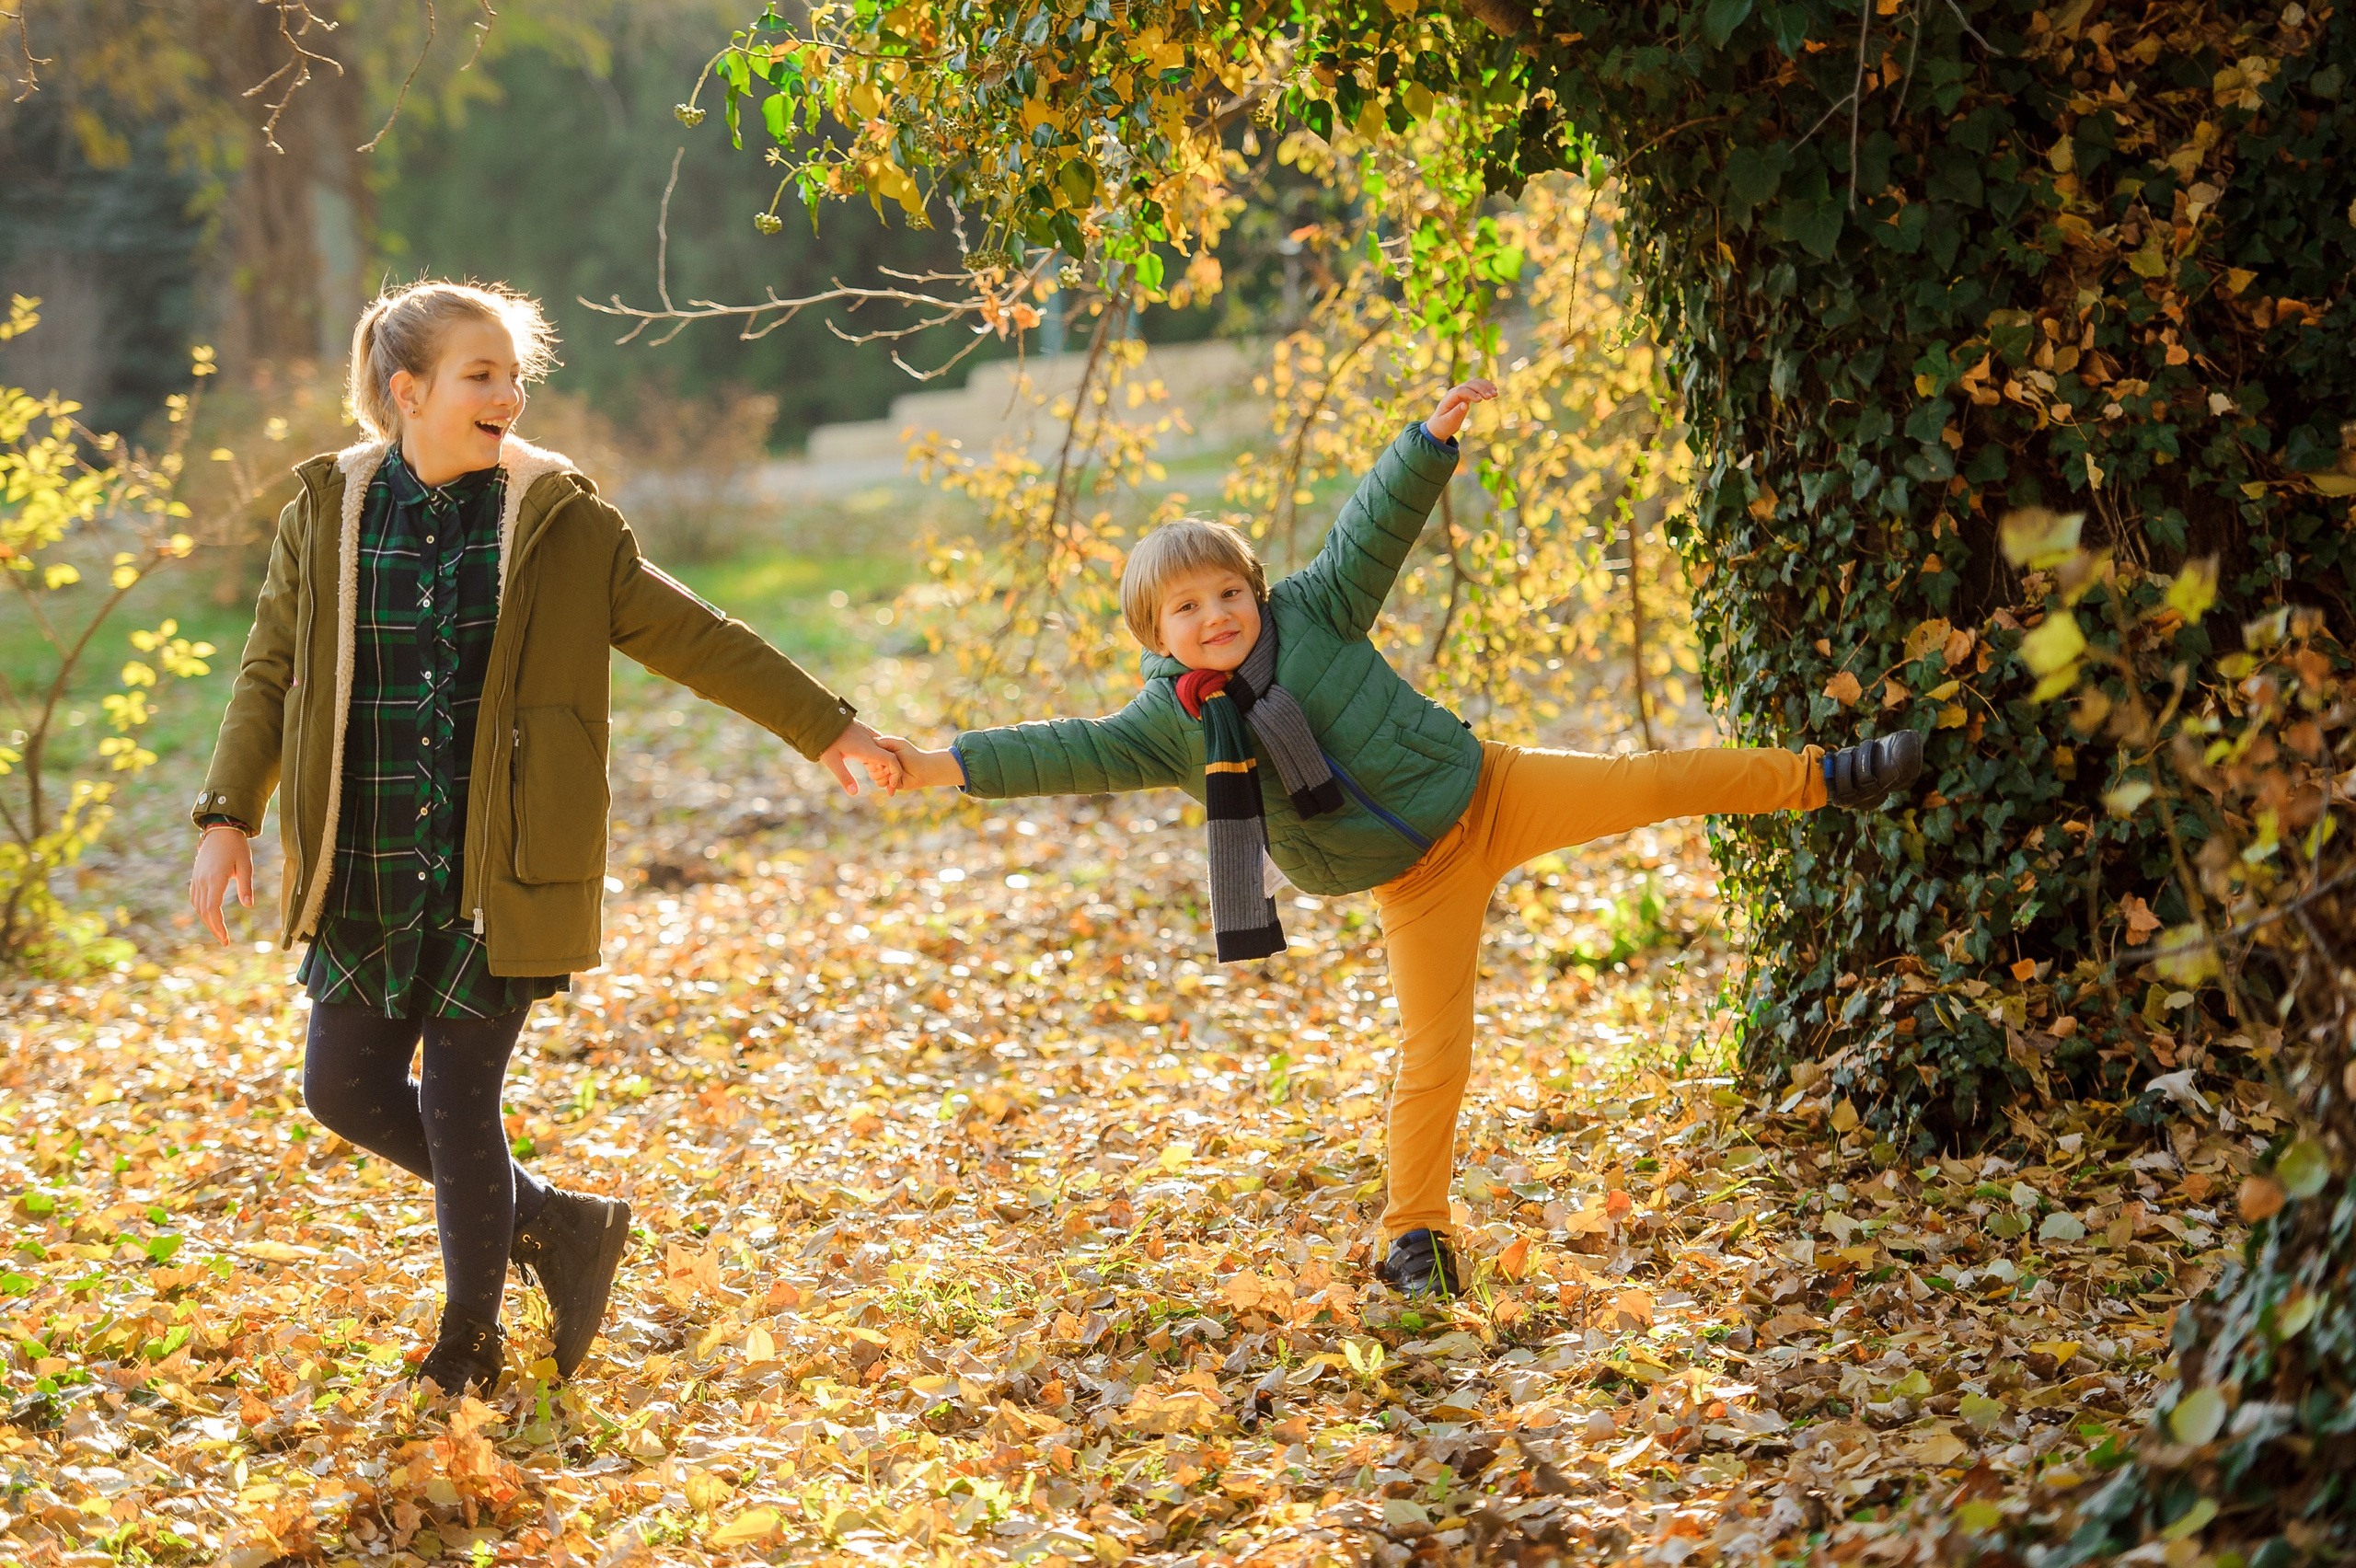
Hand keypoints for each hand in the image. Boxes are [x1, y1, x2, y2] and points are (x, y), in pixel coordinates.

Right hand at [189, 826, 253, 943]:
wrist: (220, 830)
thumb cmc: (236, 847)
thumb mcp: (246, 865)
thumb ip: (246, 886)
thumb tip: (249, 906)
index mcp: (215, 879)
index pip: (212, 909)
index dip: (218, 926)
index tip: (226, 939)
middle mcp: (202, 881)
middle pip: (203, 911)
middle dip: (213, 928)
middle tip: (224, 940)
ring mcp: (196, 879)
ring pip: (197, 906)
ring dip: (206, 920)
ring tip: (218, 931)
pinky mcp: (196, 877)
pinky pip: (195, 898)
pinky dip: (201, 910)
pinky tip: (209, 916)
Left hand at [819, 719, 905, 795]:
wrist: (823, 718)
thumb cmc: (826, 740)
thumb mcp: (832, 761)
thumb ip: (844, 777)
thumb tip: (854, 793)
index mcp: (867, 748)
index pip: (891, 760)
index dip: (895, 773)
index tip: (890, 785)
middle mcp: (872, 740)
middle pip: (890, 758)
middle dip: (889, 772)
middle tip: (879, 784)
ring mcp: (871, 734)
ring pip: (886, 751)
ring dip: (883, 765)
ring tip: (871, 774)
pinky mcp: (867, 732)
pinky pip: (880, 746)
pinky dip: (879, 757)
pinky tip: (867, 764)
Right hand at [875, 735, 966, 788]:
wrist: (923, 769)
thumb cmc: (912, 754)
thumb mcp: (899, 744)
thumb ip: (885, 741)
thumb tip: (871, 741)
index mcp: (882, 754)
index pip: (869, 756)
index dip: (873, 759)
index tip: (882, 760)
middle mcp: (882, 764)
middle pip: (870, 768)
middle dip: (879, 769)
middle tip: (889, 769)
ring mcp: (885, 774)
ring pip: (874, 777)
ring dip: (884, 776)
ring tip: (894, 775)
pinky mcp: (889, 783)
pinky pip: (880, 784)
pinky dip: (888, 783)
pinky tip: (895, 782)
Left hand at [1426, 377, 1498, 441]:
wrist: (1440, 425)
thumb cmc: (1443, 425)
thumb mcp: (1448, 422)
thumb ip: (1456, 413)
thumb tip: (1465, 404)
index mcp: (1449, 398)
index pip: (1461, 391)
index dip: (1471, 394)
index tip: (1481, 400)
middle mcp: (1455, 392)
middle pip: (1469, 384)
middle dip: (1481, 389)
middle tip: (1492, 397)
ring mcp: (1461, 391)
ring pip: (1474, 383)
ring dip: (1485, 386)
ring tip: (1495, 393)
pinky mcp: (1467, 394)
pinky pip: (1477, 386)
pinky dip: (1486, 387)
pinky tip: (1494, 391)